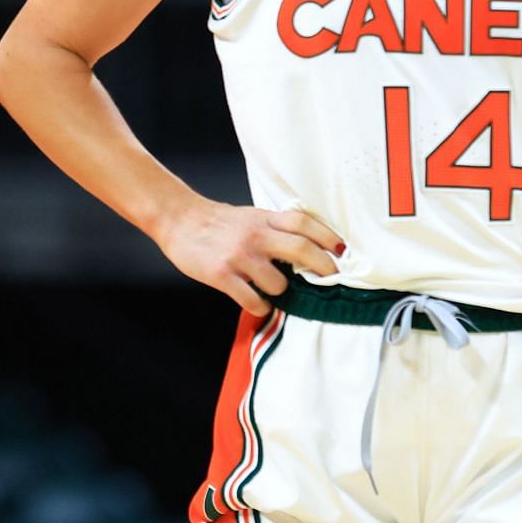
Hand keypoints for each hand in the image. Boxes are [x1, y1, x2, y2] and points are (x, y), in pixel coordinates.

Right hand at [156, 200, 342, 315]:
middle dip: (323, 267)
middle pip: (302, 249)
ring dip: (282, 292)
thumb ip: (275, 228)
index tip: (342, 251)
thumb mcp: (250, 216)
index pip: (304, 224)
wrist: (178, 219)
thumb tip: (308, 248)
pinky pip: (253, 300)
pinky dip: (261, 306)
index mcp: (264, 219)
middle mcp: (255, 236)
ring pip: (279, 283)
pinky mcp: (222, 275)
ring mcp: (239, 256)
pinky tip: (256, 301)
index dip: (328, 237)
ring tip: (273, 290)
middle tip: (331, 279)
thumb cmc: (218, 222)